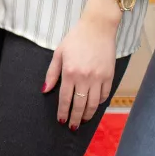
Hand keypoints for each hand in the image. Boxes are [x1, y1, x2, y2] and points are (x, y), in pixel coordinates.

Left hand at [44, 0, 120, 130]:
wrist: (97, 28)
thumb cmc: (76, 38)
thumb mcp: (59, 53)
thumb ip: (52, 73)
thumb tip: (45, 90)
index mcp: (69, 72)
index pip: (65, 98)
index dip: (63, 111)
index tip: (61, 120)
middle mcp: (84, 78)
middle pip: (79, 105)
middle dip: (75, 118)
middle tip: (73, 127)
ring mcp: (98, 78)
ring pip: (93, 103)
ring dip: (88, 115)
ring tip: (84, 120)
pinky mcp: (109, 76)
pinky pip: (104, 95)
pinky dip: (99, 103)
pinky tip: (94, 106)